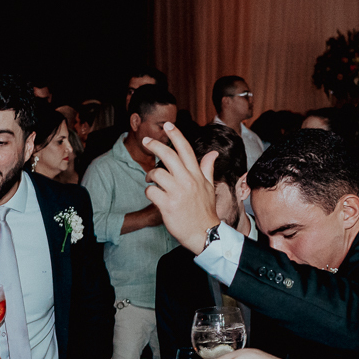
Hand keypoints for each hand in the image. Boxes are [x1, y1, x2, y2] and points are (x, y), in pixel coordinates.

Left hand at [143, 123, 220, 253]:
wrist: (204, 233)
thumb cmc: (205, 210)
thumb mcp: (208, 187)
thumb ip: (207, 168)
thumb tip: (213, 153)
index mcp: (196, 175)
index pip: (185, 149)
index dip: (176, 135)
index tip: (167, 125)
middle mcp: (187, 181)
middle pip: (168, 155)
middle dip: (154, 145)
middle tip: (146, 141)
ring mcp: (177, 193)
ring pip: (156, 173)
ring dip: (149, 176)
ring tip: (150, 180)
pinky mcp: (168, 205)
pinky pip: (151, 191)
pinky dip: (149, 192)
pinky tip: (153, 195)